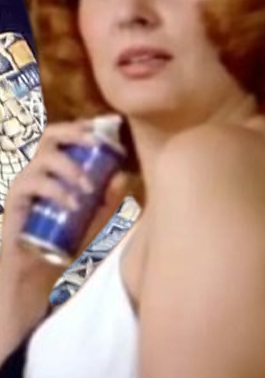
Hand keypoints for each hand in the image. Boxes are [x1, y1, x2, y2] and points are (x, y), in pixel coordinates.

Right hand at [0, 120, 129, 289]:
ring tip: (88, 187)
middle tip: (95, 142)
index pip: (66, 135)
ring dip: (70, 168)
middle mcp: (38, 168)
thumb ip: (108, 198)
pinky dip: (57, 191)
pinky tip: (73, 204)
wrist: (36, 269)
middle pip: (50, 135)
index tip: (106, 123)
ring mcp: (24, 182)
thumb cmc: (65, 237)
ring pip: (43, 158)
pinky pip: (34, 185)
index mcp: (56, 166)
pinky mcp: (15, 200)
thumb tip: (122, 176)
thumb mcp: (94, 217)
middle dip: (74, 133)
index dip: (83, 125)